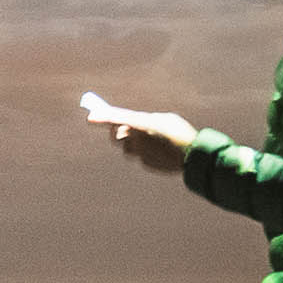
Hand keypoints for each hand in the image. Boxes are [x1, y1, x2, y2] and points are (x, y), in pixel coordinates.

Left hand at [82, 90, 197, 172]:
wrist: (192, 155)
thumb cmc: (180, 132)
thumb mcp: (163, 118)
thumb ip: (146, 120)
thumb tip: (137, 125)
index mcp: (141, 124)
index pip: (116, 120)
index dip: (102, 118)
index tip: (90, 117)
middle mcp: (137, 140)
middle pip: (117, 137)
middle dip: (118, 132)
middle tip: (125, 128)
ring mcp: (140, 154)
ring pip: (129, 148)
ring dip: (134, 143)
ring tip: (152, 139)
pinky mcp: (146, 164)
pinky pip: (141, 156)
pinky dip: (147, 152)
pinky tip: (161, 150)